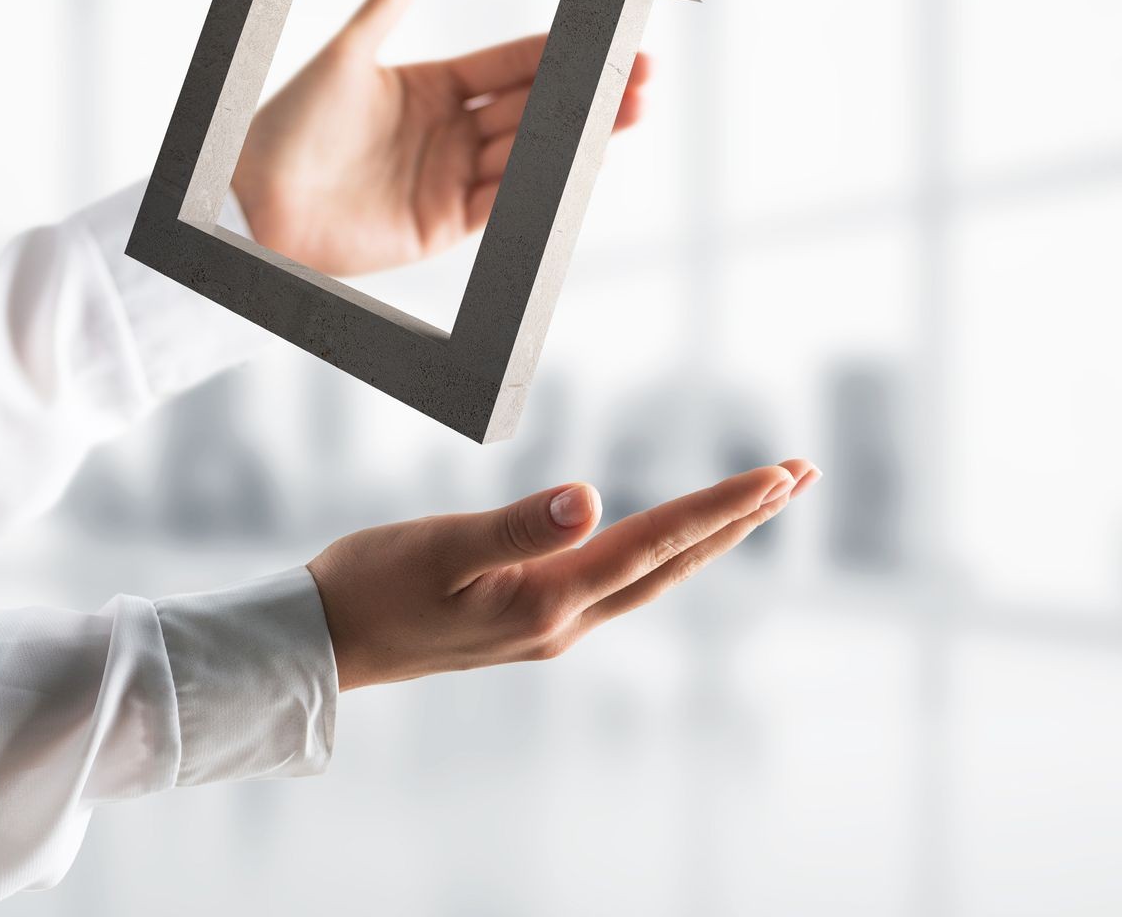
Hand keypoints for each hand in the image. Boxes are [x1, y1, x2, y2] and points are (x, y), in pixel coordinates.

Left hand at [231, 0, 650, 276]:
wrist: (254, 203)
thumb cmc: (287, 126)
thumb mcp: (344, 55)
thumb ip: (388, 3)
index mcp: (429, 86)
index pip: (510, 64)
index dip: (560, 52)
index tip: (608, 37)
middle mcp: (447, 132)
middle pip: (533, 108)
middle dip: (588, 92)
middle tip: (643, 75)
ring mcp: (448, 179)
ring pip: (529, 153)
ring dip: (581, 136)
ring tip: (632, 111)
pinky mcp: (442, 225)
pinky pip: (505, 202)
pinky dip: (544, 182)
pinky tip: (583, 160)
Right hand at [306, 459, 820, 690]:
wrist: (321, 645)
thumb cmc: (370, 587)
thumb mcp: (438, 547)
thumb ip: (516, 526)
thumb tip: (592, 498)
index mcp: (547, 601)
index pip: (654, 542)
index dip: (720, 508)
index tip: (779, 476)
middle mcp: (562, 623)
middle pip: (672, 565)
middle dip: (740, 521)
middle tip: (800, 476)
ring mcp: (547, 629)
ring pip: (650, 577)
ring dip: (708, 537)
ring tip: (757, 501)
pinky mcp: (527, 623)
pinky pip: (617, 585)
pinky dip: (660, 554)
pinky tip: (665, 540)